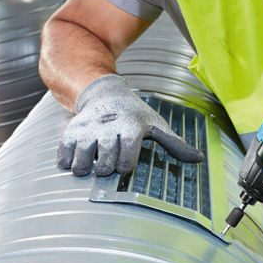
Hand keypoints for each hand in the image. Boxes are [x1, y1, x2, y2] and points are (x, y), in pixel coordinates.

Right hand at [57, 74, 203, 175]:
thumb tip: (199, 159)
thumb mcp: (156, 125)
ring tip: (92, 163)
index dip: (126, 166)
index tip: (126, 163)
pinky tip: (77, 157)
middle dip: (107, 169)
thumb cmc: (135, 115)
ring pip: (82, 162)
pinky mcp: (70, 132)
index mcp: (131, 128)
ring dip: (86, 168)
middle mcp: (108, 129)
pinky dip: (68, 162)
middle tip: (109, 161)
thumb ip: (175, 144)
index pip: (126, 160)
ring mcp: (87, 130)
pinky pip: (64, 156)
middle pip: (105, 165)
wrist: (105, 93)